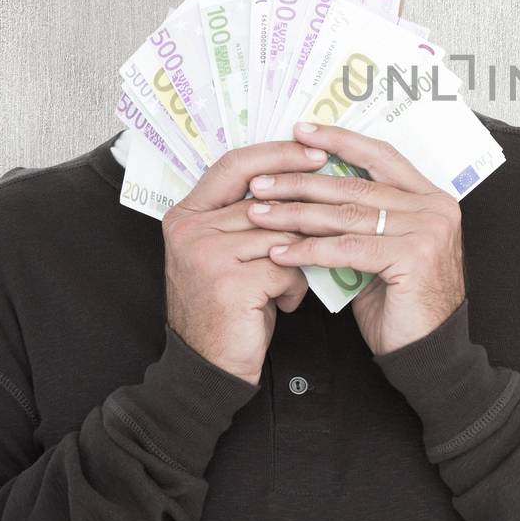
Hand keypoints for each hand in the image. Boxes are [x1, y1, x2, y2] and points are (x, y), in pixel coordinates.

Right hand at [161, 140, 321, 384]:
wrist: (211, 367)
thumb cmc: (231, 307)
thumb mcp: (231, 254)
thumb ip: (250, 217)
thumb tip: (303, 176)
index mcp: (186, 214)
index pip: (236, 164)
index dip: (279, 154)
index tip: (317, 153)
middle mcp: (189, 229)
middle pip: (267, 201)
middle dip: (304, 218)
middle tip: (333, 221)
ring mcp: (205, 254)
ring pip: (282, 235)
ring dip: (299, 261)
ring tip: (289, 283)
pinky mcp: (229, 283)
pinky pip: (286, 268)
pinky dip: (294, 287)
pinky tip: (283, 304)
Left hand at [245, 121, 466, 356]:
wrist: (426, 353)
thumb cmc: (401, 304)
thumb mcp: (380, 252)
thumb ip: (359, 222)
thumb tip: (310, 195)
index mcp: (429, 197)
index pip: (381, 156)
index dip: (339, 141)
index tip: (300, 132)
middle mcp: (433, 207)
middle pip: (357, 184)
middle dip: (302, 181)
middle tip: (261, 181)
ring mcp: (427, 229)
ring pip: (347, 214)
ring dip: (297, 214)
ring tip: (260, 213)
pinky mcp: (413, 255)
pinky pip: (348, 247)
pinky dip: (310, 250)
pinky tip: (281, 251)